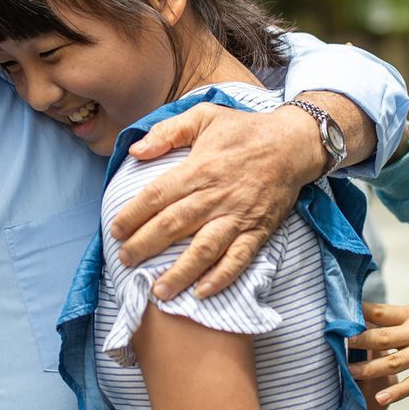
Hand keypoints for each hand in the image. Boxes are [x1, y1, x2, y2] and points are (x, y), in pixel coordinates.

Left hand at [109, 102, 322, 298]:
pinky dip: (222, 278)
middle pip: (173, 225)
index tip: (115, 230)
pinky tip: (202, 293)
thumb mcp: (204, 116)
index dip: (133, 215)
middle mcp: (216, 195)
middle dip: (145, 246)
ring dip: (180, 272)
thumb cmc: (244, 130)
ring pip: (204, 249)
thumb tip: (135, 150)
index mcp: (199, 168)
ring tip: (158, 291)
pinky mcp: (258, 230)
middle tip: (125, 261)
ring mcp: (238, 216)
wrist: (293, 144)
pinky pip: (239, 258)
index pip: (157, 196)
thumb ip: (168, 131)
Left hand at [347, 301, 408, 403]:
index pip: (379, 312)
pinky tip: (380, 398)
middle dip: (356, 342)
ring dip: (368, 369)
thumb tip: (374, 318)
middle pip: (380, 337)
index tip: (337, 319)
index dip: (357, 315)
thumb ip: (404, 317)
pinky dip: (396, 392)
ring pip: (392, 362)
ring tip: (349, 374)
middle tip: (335, 345)